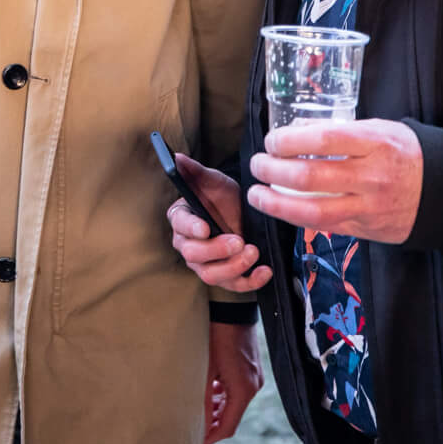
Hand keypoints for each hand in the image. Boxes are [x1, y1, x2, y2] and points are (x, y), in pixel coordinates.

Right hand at [167, 152, 270, 292]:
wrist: (243, 212)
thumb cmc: (223, 197)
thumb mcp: (213, 181)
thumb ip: (195, 171)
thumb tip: (178, 159)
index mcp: (182, 219)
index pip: (180, 225)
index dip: (191, 228)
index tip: (205, 228)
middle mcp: (189, 244)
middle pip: (193, 255)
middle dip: (216, 250)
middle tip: (238, 241)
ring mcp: (206, 264)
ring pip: (211, 274)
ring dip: (233, 267)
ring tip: (252, 252)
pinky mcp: (226, 276)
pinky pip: (234, 285)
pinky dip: (251, 281)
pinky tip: (264, 271)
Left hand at [203, 320, 262, 443]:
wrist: (232, 309)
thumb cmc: (215, 336)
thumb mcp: (205, 369)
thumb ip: (202, 399)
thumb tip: (196, 425)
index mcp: (242, 391)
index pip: (227, 426)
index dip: (210, 437)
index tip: (194, 443)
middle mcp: (253, 387)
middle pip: (232, 417)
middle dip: (213, 425)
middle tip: (193, 429)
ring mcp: (255, 377)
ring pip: (234, 403)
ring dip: (217, 410)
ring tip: (198, 412)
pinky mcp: (252, 368)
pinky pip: (238, 391)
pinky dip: (224, 396)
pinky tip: (209, 392)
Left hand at [248, 119, 424, 243]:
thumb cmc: (405, 152)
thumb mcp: (379, 129)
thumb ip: (339, 129)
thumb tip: (296, 128)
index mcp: (376, 143)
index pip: (325, 139)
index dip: (291, 140)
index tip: (272, 140)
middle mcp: (372, 177)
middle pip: (312, 176)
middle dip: (275, 170)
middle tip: (257, 164)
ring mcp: (369, 207)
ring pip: (314, 211)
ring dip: (277, 203)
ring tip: (257, 194)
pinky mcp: (366, 229)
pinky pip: (325, 226)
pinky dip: (297, 217)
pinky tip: (280, 208)